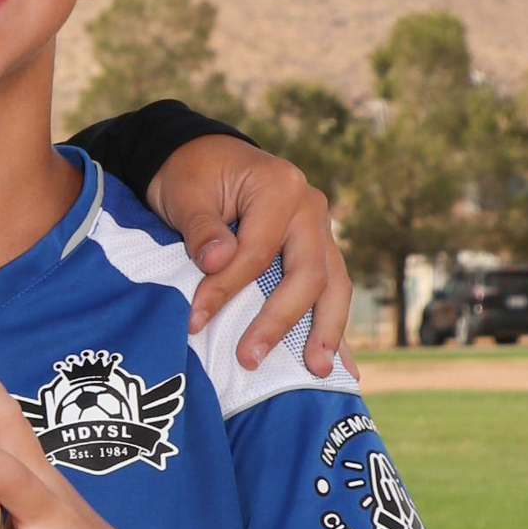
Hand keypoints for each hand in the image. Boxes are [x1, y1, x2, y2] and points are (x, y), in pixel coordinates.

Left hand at [145, 138, 353, 376]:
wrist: (204, 156)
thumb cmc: (190, 174)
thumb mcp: (184, 193)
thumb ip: (201, 228)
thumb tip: (217, 263)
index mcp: (280, 187)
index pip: (257, 252)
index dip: (225, 289)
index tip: (195, 319)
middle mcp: (310, 207)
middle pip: (309, 273)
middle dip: (280, 321)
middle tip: (249, 358)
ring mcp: (319, 229)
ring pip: (334, 285)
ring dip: (326, 331)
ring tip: (318, 372)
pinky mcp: (316, 248)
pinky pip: (331, 289)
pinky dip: (332, 326)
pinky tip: (343, 365)